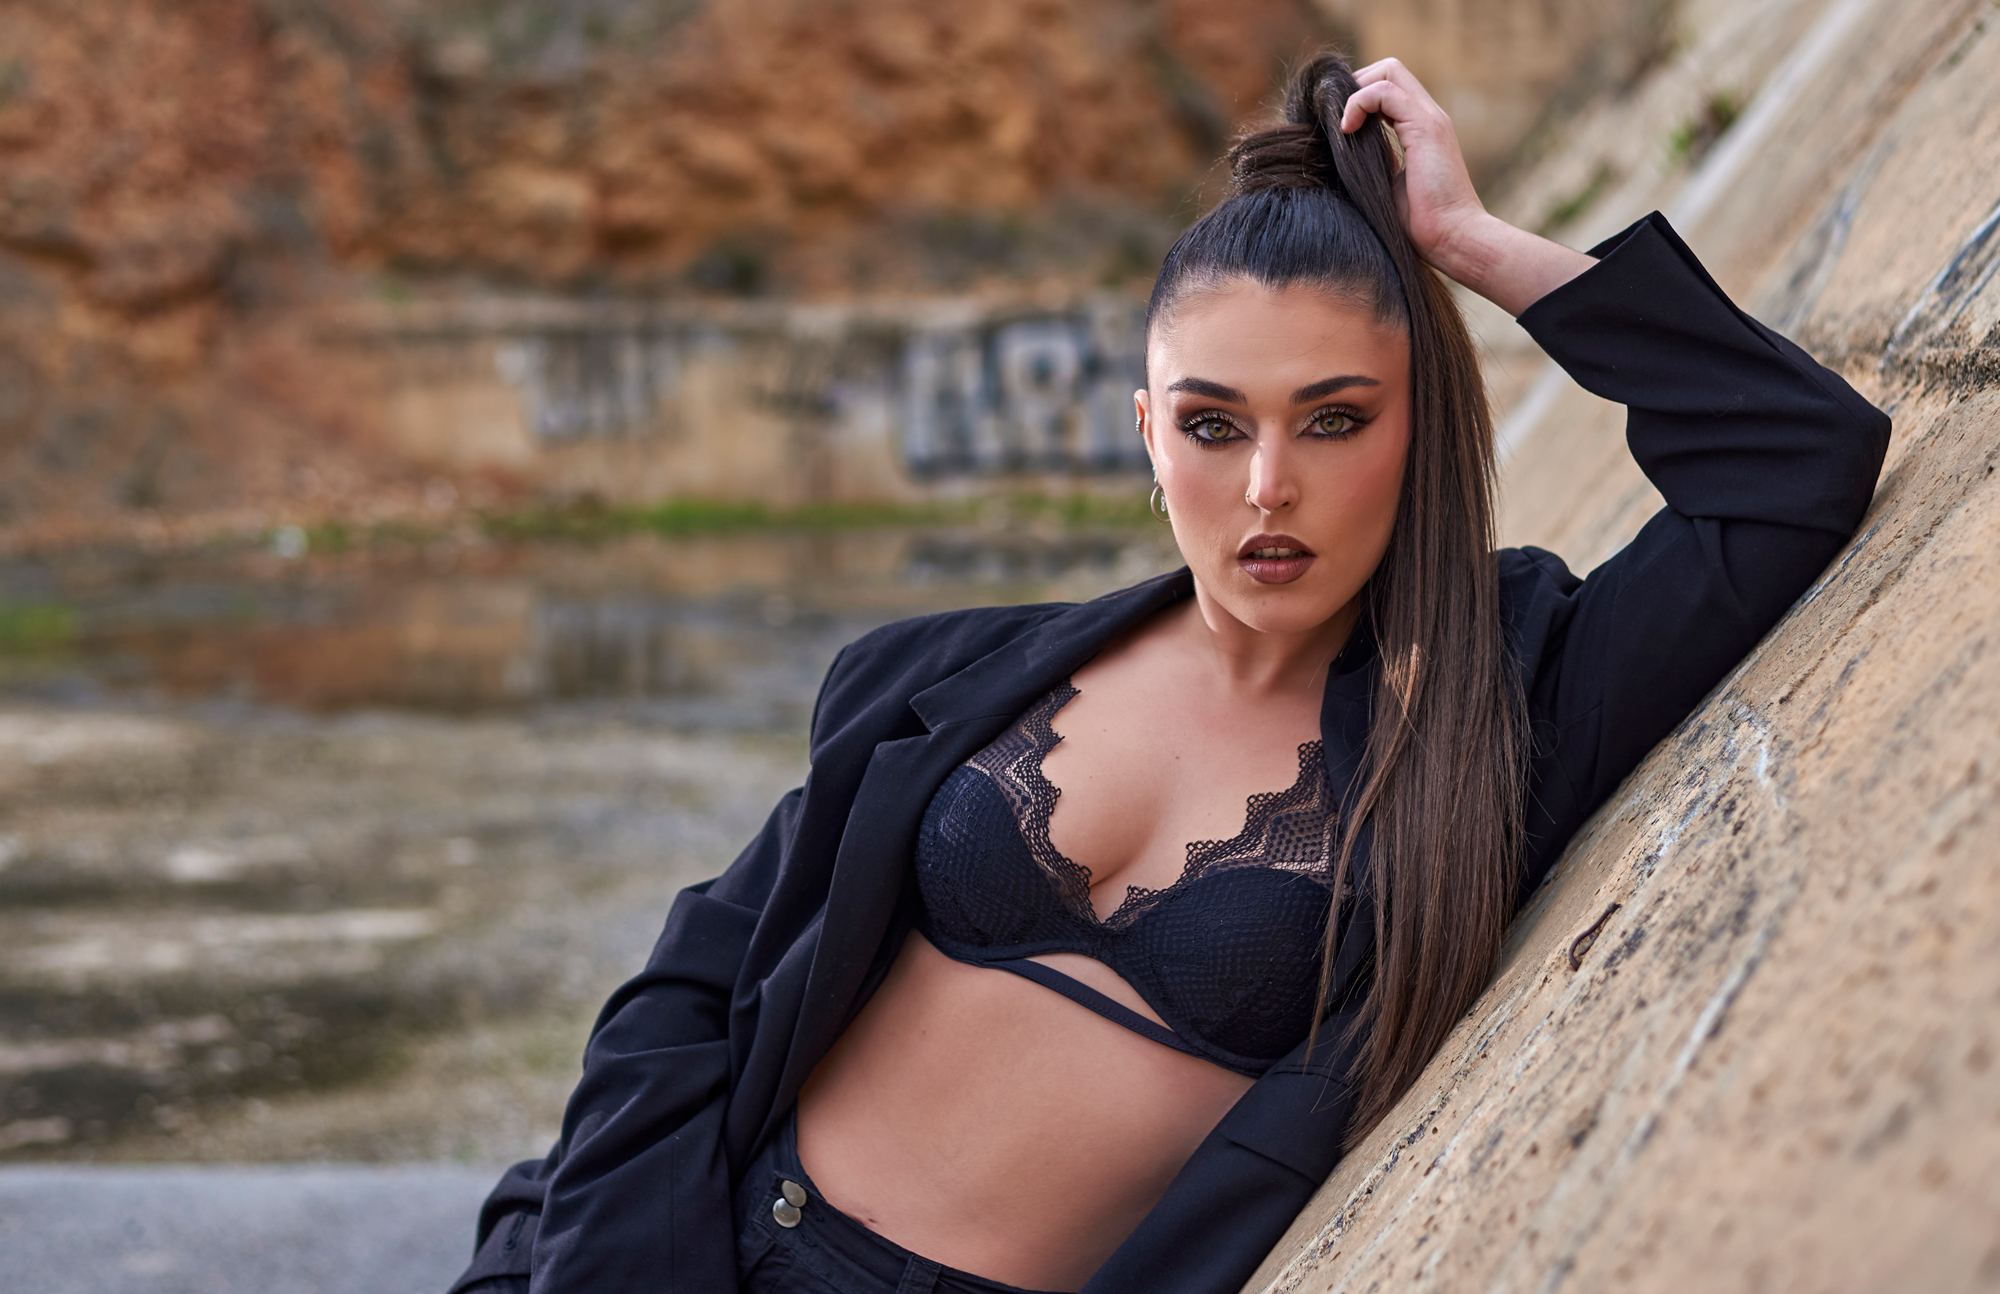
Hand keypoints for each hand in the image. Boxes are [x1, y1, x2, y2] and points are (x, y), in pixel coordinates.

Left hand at [1339, 59, 1486, 273]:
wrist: (1453, 239)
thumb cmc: (1422, 226)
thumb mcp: (1388, 186)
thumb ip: (1374, 163)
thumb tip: (1342, 156)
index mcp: (1421, 130)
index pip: (1390, 88)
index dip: (1360, 96)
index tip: (1340, 126)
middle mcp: (1428, 117)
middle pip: (1390, 69)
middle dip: (1356, 84)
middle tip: (1339, 121)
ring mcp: (1429, 119)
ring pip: (1388, 71)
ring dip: (1355, 91)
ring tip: (1342, 126)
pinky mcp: (1425, 127)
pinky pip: (1384, 91)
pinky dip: (1359, 103)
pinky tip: (1347, 130)